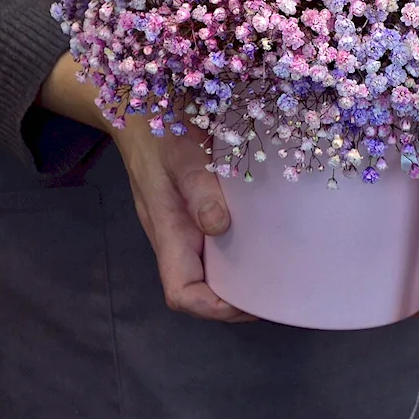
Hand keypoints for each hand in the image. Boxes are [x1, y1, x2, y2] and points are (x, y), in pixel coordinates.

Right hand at [110, 112, 255, 322]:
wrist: (141, 110)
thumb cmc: (160, 133)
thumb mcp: (182, 156)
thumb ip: (198, 190)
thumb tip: (218, 226)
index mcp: (168, 232)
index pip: (181, 293)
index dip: (213, 308)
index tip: (249, 300)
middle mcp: (175, 237)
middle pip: (199, 288)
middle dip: (234, 299)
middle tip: (276, 290)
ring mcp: (183, 224)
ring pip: (208, 267)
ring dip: (238, 276)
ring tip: (276, 270)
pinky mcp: (193, 210)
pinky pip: (214, 241)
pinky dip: (237, 249)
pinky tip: (263, 238)